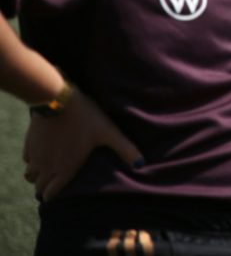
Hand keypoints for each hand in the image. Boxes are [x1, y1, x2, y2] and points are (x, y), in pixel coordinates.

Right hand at [23, 87, 142, 200]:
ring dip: (37, 175)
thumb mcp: (109, 132)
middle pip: (38, 186)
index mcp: (64, 169)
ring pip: (29, 174)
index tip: (60, 193)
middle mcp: (46, 166)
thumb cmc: (85, 117)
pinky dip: (32, 160)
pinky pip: (26, 159)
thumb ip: (125, 149)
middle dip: (45, 187)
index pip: (51, 193)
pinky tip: (42, 154)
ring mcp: (35, 154)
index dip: (54, 194)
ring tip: (49, 170)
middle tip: (55, 183)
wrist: (57, 99)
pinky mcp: (28, 142)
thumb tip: (141, 165)